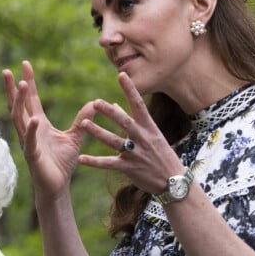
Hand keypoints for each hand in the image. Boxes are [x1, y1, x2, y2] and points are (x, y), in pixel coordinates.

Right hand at [3, 61, 90, 196]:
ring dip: (19, 102)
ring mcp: (29, 142)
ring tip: (21, 85)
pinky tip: (33, 119)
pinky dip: (31, 130)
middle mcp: (31, 130)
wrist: (58, 186)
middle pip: (19, 105)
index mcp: (39, 124)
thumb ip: (83, 119)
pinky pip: (30, 141)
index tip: (25, 64)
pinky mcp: (33, 156)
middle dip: (14, 88)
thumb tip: (95, 102)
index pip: (31, 100)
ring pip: (20, 119)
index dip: (29, 82)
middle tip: (10, 70)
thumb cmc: (62, 163)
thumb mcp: (75, 136)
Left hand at [78, 72, 184, 194]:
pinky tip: (81, 158)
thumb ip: (131, 120)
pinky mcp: (130, 168)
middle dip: (110, 112)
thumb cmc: (161, 154)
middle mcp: (143, 138)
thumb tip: (114, 105)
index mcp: (149, 127)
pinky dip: (94, 161)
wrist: (173, 180)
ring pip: (114, 141)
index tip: (121, 75)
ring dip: (98, 132)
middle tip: (95, 102)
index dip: (130, 89)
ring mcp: (136, 153)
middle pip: (124, 122)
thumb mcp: (152, 135)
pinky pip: (109, 164)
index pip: (139, 104)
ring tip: (83, 124)